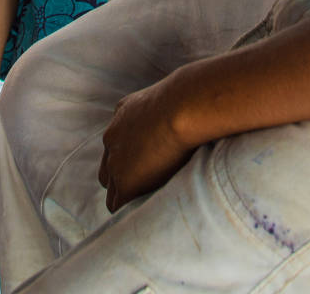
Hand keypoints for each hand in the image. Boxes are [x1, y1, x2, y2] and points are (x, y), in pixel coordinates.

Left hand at [98, 78, 198, 209]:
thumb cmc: (192, 99)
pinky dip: (128, 210)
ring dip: (125, 195)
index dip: (132, 157)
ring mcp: (116, 161)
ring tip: (145, 207)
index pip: (118, 143)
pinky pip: (117, 204)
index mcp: (124, 113)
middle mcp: (113, 136)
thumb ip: (175, 106)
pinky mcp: (125, 182)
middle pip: (108, 167)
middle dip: (123, 177)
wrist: (183, 108)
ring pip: (111, 188)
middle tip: (147, 188)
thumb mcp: (176, 95)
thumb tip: (201, 105)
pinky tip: (144, 214)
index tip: (149, 164)